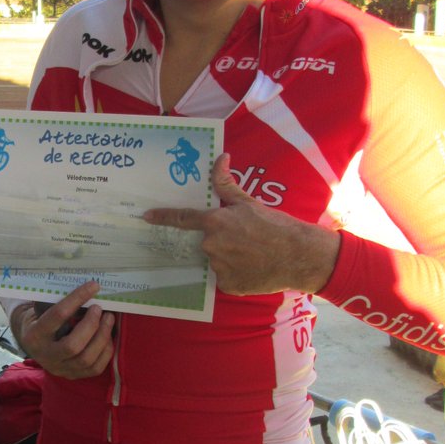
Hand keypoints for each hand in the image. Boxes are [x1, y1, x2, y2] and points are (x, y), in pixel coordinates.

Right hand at [10, 280, 115, 377]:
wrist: (34, 345)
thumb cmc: (41, 320)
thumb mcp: (42, 310)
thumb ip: (59, 302)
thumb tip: (88, 288)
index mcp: (34, 335)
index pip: (57, 316)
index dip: (77, 299)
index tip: (93, 286)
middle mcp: (46, 356)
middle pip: (73, 345)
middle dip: (91, 325)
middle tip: (100, 309)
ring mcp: (60, 369)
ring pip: (86, 359)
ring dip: (102, 336)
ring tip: (109, 319)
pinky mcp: (73, 376)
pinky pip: (96, 368)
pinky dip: (106, 350)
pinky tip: (108, 336)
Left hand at [142, 154, 339, 294]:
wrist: (298, 255)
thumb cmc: (275, 226)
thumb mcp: (250, 202)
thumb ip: (227, 185)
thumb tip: (220, 158)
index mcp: (215, 223)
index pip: (182, 219)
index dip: (163, 217)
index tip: (146, 216)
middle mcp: (211, 246)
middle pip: (206, 242)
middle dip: (221, 239)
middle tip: (245, 239)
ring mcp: (218, 267)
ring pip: (216, 260)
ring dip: (229, 256)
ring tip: (252, 253)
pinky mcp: (227, 285)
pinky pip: (225, 277)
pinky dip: (236, 273)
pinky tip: (253, 267)